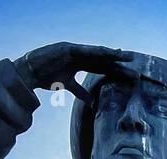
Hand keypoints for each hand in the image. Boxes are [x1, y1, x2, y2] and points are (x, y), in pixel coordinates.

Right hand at [15, 43, 134, 103]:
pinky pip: (85, 50)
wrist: (29, 72)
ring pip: (97, 53)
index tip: (132, 78)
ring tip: (128, 57)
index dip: (117, 73)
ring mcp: (74, 51)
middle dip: (120, 66)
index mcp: (80, 64)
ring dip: (113, 55)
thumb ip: (80, 92)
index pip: (103, 69)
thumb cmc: (45, 77)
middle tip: (137, 71)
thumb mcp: (67, 85)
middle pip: (104, 61)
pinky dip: (98, 51)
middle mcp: (79, 56)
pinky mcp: (67, 48)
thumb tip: (92, 102)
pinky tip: (110, 52)